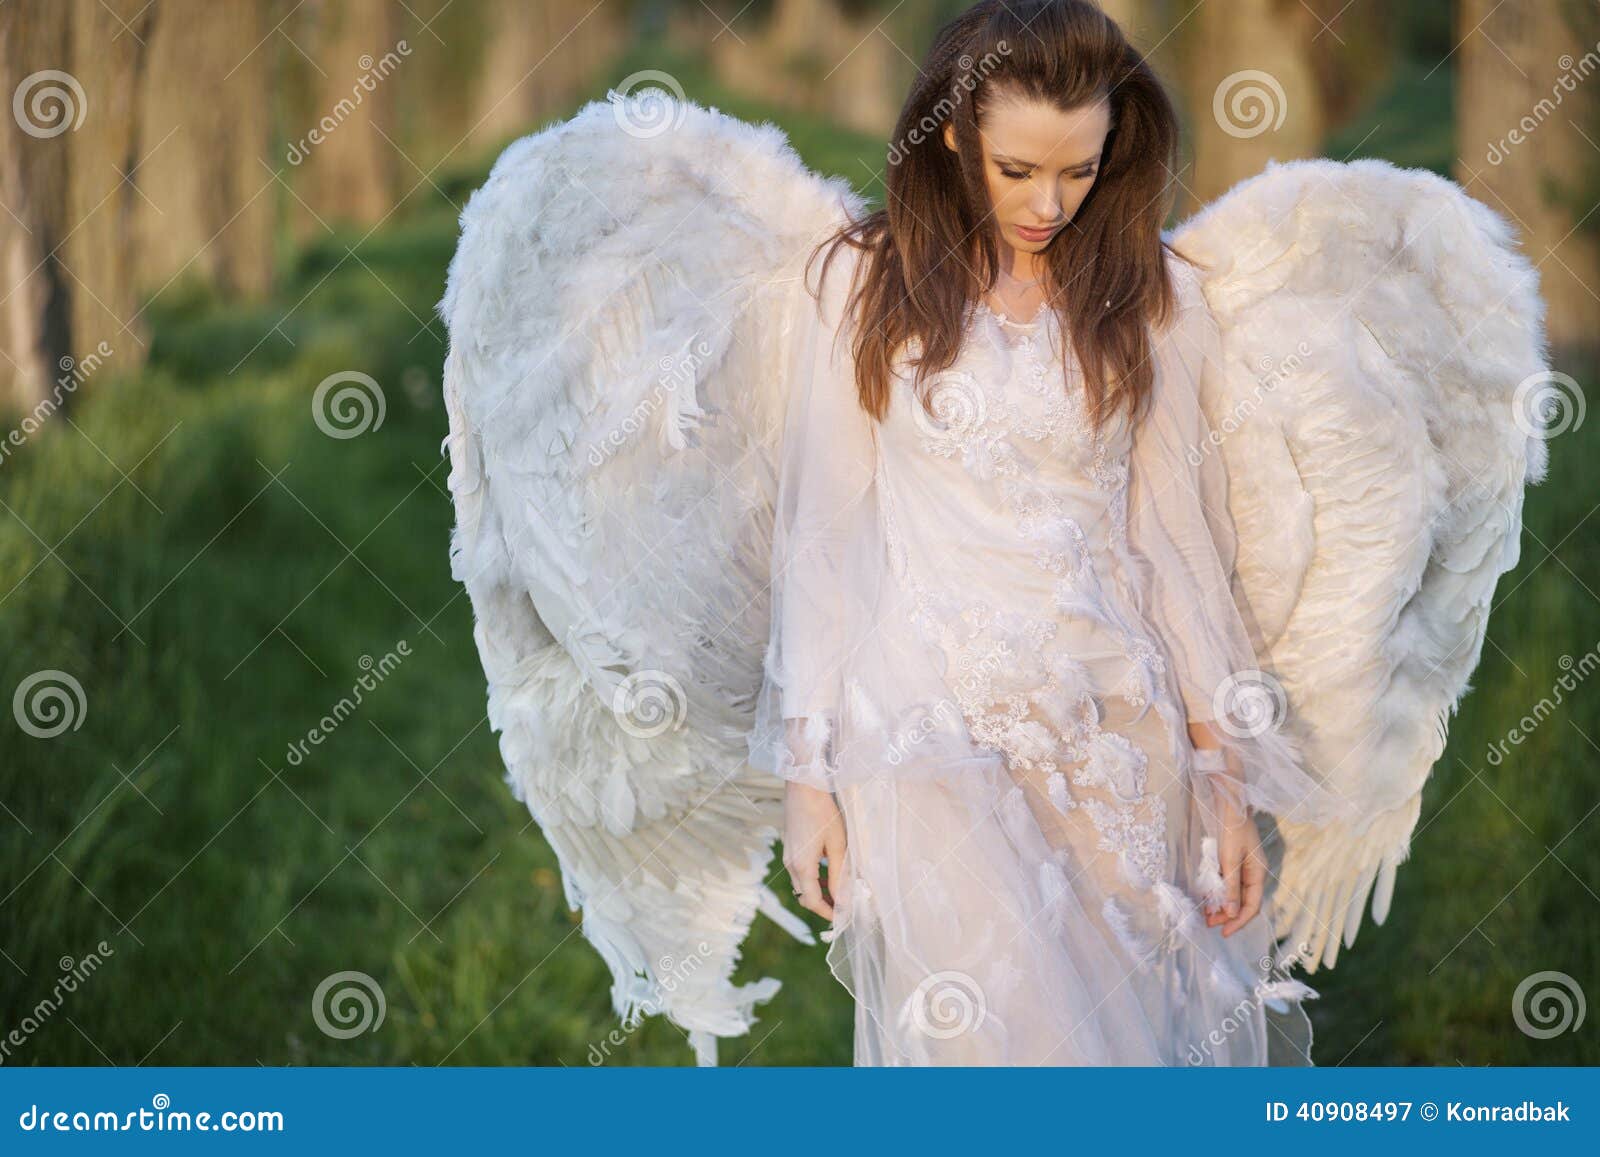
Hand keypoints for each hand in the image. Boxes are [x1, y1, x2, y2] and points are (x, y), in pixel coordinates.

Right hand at [782, 781, 848, 920]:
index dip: (828, 913)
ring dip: (818, 892)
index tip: (843, 918)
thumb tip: (844, 899)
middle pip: (804, 897)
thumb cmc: (823, 812)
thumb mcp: (837, 845)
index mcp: (801, 867)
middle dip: (823, 905)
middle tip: (843, 906)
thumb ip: (839, 874)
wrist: (803, 787)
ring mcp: (788, 856)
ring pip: (802, 885)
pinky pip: (799, 873)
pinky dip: (813, 879)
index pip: (812, 902)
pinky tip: (828, 872)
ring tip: (839, 891)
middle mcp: (790, 865)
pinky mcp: (789, 848)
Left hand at [1205, 807, 1265, 937]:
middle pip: (1243, 902)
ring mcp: (1244, 867)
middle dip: (1227, 916)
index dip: (1238, 922)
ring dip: (1221, 905)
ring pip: (1234, 894)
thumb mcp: (1230, 859)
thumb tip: (1231, 913)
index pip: (1252, 906)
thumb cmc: (1232, 829)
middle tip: (1208, 924)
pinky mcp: (1233, 861)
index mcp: (1258, 874)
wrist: (1230, 804)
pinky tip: (1207, 897)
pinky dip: (1218, 892)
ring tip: (1206, 914)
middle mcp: (1253, 873)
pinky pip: (1228, 883)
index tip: (1223, 933)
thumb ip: (1230, 886)